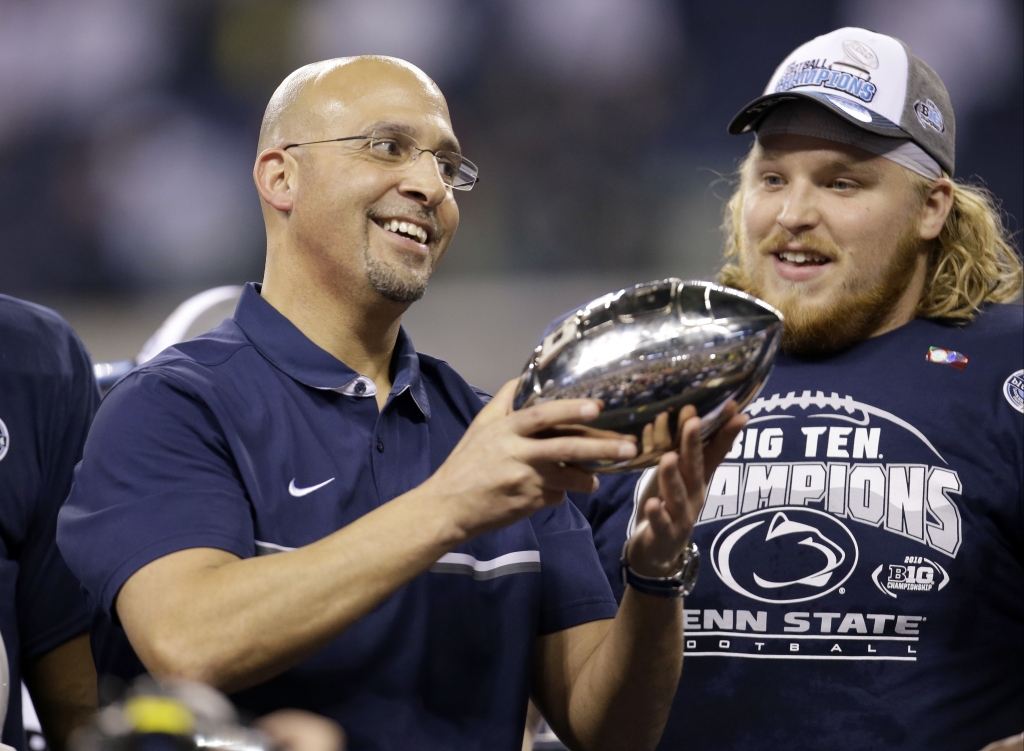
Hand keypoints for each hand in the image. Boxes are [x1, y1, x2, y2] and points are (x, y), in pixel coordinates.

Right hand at [425, 380, 637, 539]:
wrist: (448, 507)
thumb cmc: (466, 463)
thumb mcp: (480, 426)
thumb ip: (504, 402)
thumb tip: (525, 378)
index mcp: (506, 431)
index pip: (541, 416)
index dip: (569, 410)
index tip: (596, 407)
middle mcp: (517, 454)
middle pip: (565, 449)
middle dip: (600, 447)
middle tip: (628, 446)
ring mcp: (524, 481)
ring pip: (567, 479)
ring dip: (588, 478)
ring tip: (598, 478)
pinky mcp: (528, 504)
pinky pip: (555, 497)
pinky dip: (562, 494)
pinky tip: (560, 493)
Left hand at [625, 403, 746, 577]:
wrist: (659, 550)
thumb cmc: (670, 504)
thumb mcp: (681, 476)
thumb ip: (689, 450)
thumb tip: (694, 414)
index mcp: (698, 478)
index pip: (714, 451)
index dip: (725, 432)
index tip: (735, 409)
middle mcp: (694, 495)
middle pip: (695, 468)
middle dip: (694, 444)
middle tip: (693, 420)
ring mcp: (681, 516)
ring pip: (677, 494)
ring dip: (673, 476)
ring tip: (668, 458)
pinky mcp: (665, 534)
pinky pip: (661, 523)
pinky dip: (658, 514)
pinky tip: (652, 504)